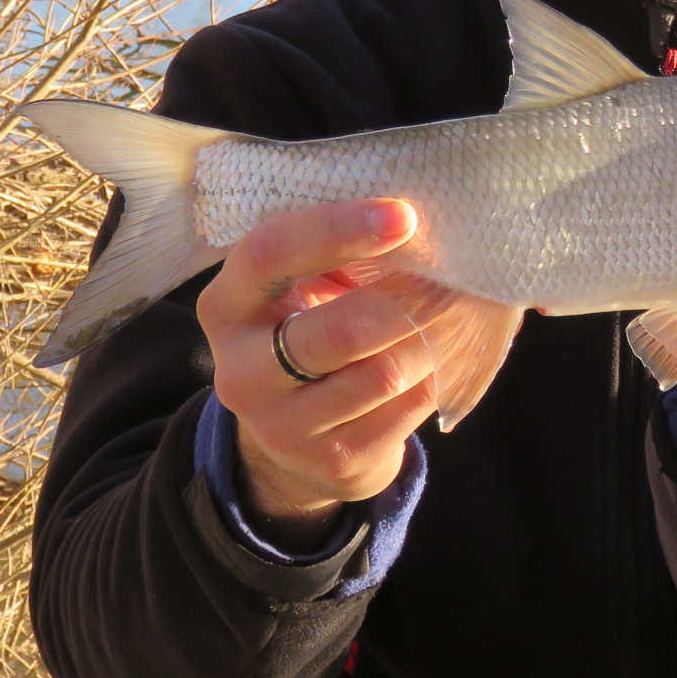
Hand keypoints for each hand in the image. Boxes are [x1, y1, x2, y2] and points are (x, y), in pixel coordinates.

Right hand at [197, 198, 434, 548]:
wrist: (298, 434)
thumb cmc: (309, 326)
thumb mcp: (299, 285)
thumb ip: (338, 253)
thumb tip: (412, 225)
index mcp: (226, 306)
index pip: (270, 255)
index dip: (338, 230)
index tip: (404, 216)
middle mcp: (240, 372)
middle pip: (339, 330)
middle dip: (407, 299)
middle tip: (448, 276)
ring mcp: (283, 426)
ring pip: (383, 373)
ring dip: (431, 337)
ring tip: (450, 312)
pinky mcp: (332, 461)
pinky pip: (407, 407)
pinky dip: (435, 372)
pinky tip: (438, 354)